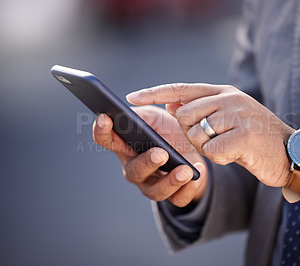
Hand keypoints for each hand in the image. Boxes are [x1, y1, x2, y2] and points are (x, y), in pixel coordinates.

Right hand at [92, 105, 207, 206]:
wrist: (193, 149)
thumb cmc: (168, 131)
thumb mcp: (157, 117)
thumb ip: (144, 113)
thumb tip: (133, 101)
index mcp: (127, 146)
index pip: (107, 139)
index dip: (102, 130)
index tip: (105, 117)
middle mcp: (136, 168)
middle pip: (134, 170)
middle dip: (147, 162)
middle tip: (160, 153)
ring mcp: (153, 184)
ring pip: (155, 191)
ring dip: (170, 181)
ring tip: (185, 170)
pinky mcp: (174, 194)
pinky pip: (178, 199)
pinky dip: (189, 189)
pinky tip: (197, 175)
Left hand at [126, 83, 294, 186]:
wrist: (291, 152)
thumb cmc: (255, 136)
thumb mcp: (230, 115)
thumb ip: (203, 107)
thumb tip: (171, 103)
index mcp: (224, 92)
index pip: (182, 89)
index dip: (154, 93)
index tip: (131, 98)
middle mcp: (229, 99)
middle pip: (183, 116)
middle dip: (191, 134)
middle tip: (213, 139)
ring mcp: (237, 115)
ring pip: (196, 135)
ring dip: (207, 148)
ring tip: (229, 146)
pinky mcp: (243, 136)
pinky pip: (212, 152)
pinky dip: (219, 159)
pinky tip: (236, 155)